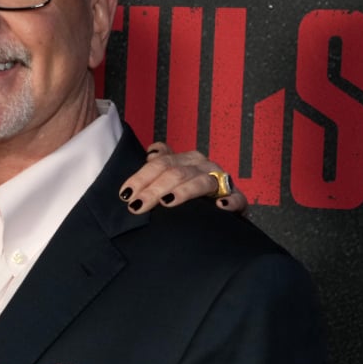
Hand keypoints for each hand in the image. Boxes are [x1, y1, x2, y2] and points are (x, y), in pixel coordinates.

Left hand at [118, 142, 248, 214]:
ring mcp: (221, 181)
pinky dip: (230, 201)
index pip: (160, 163)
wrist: (220, 211)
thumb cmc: (190, 193)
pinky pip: (236, 198)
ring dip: (183, 192)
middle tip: (137, 206)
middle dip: (154, 189)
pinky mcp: (237, 199)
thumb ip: (160, 164)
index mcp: (186, 159)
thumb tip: (151, 152)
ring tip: (167, 202)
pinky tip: (219, 206)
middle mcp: (203, 165)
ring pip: (200, 182)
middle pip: (175, 172)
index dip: (141, 177)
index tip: (125, 194)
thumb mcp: (172, 176)